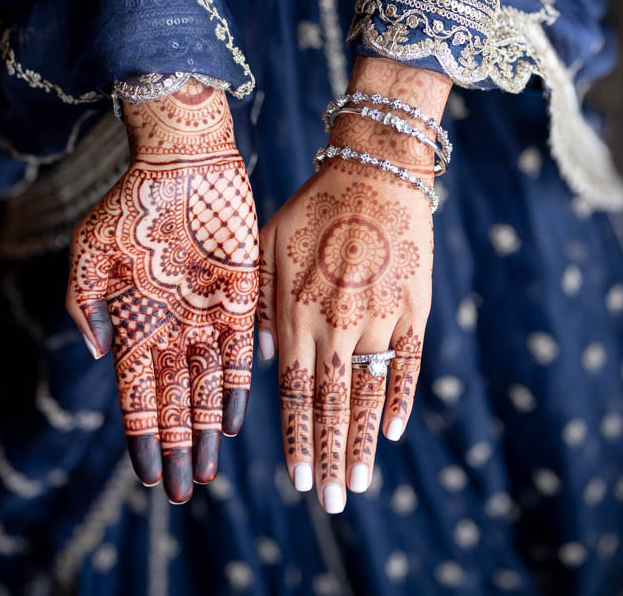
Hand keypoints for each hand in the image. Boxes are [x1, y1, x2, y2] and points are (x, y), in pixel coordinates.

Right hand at [66, 81, 258, 502]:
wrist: (183, 161)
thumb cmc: (131, 203)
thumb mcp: (89, 252)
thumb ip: (83, 303)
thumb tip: (97, 352)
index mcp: (135, 322)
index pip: (136, 395)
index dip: (142, 436)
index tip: (147, 477)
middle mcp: (173, 328)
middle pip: (174, 402)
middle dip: (177, 448)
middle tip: (180, 493)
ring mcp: (208, 316)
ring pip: (207, 387)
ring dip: (206, 430)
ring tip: (206, 473)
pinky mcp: (242, 297)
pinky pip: (241, 352)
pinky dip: (237, 386)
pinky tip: (235, 420)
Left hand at [257, 60, 449, 512]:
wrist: (373, 170)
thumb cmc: (313, 204)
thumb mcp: (270, 243)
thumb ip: (260, 301)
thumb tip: (262, 357)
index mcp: (297, 310)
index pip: (294, 392)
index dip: (297, 439)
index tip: (300, 481)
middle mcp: (336, 322)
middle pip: (331, 404)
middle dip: (329, 457)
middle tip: (332, 502)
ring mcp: (377, 316)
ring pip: (368, 392)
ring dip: (363, 441)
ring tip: (360, 483)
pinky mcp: (412, 305)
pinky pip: (407, 361)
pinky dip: (400, 396)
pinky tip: (393, 430)